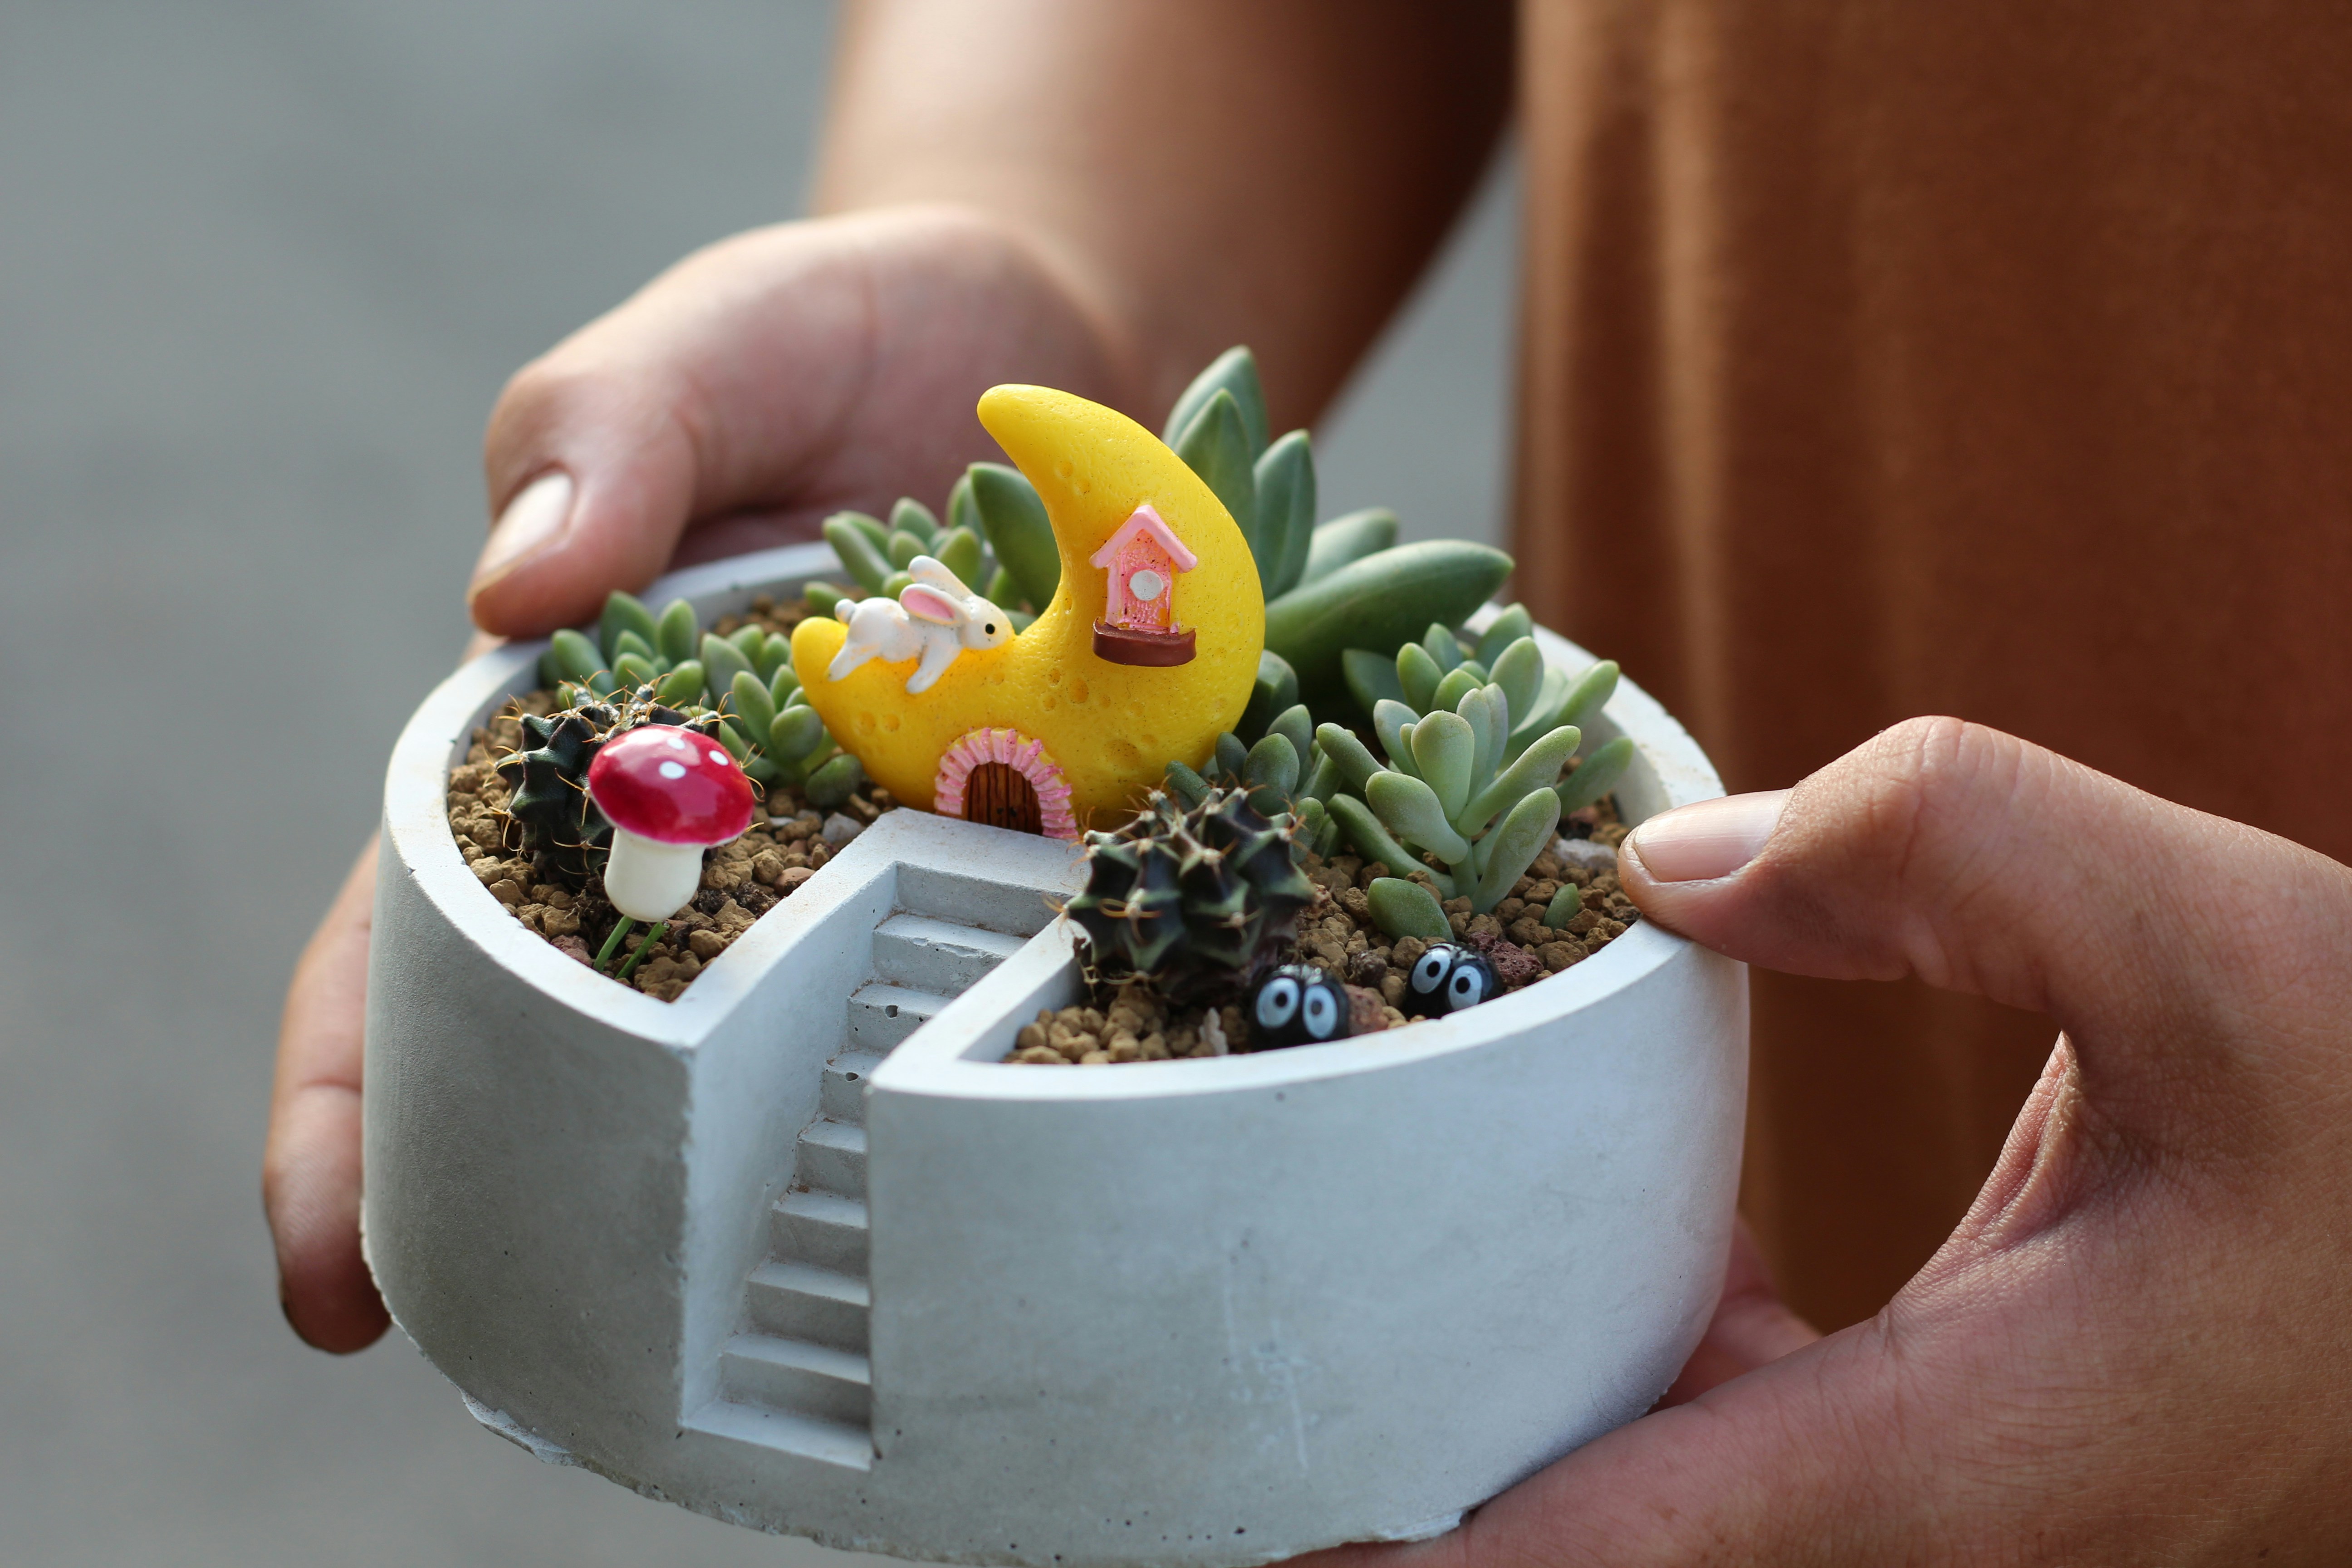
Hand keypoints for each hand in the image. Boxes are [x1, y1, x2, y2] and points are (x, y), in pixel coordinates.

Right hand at [264, 207, 1130, 1348]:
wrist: (1060, 343)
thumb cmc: (831, 340)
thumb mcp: (705, 345)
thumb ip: (604, 438)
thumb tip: (517, 588)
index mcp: (572, 745)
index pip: (423, 943)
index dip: (354, 1110)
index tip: (333, 1276)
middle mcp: (721, 840)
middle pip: (601, 1051)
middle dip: (557, 1204)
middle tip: (570, 1356)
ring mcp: (880, 868)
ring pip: (808, 1054)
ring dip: (792, 1175)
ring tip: (808, 1312)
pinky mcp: (1029, 858)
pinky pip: (1004, 981)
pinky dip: (996, 1057)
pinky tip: (1023, 1151)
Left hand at [1306, 717, 2351, 1562]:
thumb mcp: (2186, 921)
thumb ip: (1923, 845)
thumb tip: (1659, 872)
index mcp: (1978, 1441)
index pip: (1644, 1543)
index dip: (1441, 1559)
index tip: (1282, 1533)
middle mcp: (1952, 1513)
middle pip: (1632, 1545)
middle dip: (1445, 1500)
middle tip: (1266, 1408)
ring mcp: (1965, 1496)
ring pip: (1693, 1502)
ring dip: (1540, 1428)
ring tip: (1389, 1317)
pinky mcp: (1974, 1441)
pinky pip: (1765, 1438)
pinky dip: (1661, 1366)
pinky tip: (1625, 1241)